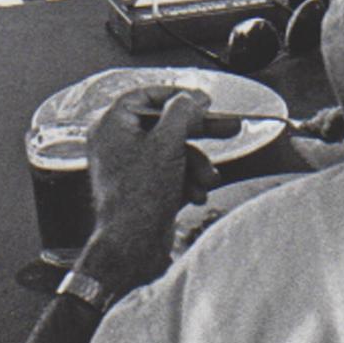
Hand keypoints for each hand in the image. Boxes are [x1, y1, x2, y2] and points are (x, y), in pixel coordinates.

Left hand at [79, 87, 219, 293]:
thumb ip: (182, 112)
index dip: (177, 95)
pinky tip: (195, 195)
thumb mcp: (168, 143)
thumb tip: (191, 97)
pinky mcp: (143, 188)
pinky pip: (171, 173)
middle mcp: (118, 144)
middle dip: (200, 133)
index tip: (204, 99)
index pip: (146, 95)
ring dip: (197, 165)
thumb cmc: (140, 195)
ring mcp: (130, 167)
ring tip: (207, 180)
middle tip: (230, 128)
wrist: (132, 247)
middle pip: (166, 124)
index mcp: (113, 126)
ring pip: (174, 151)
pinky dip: (187, 181)